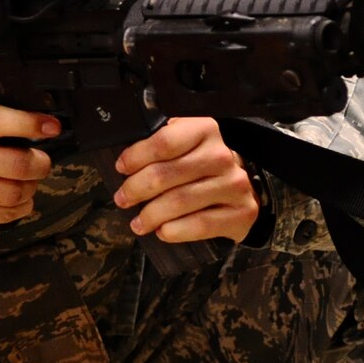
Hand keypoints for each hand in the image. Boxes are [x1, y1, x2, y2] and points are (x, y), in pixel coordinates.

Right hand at [0, 106, 56, 247]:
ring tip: (24, 183)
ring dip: (30, 188)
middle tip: (41, 163)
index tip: (51, 126)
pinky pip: (8, 213)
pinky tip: (12, 201)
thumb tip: (34, 126)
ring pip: (16, 191)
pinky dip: (20, 207)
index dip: (29, 123)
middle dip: (39, 164)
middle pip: (16, 162)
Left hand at [112, 117, 259, 243]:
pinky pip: (201, 225)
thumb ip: (159, 145)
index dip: (136, 157)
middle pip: (167, 174)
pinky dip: (175, 231)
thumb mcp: (184, 146)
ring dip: (151, 215)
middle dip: (136, 189)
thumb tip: (124, 161)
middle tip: (123, 199)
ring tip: (139, 222)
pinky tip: (162, 231)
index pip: (165, 141)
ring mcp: (234, 184)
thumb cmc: (201, 169)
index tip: (122, 168)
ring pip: (180, 201)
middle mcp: (222, 156)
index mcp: (205, 131)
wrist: (239, 190)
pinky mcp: (241, 212)